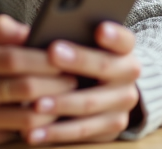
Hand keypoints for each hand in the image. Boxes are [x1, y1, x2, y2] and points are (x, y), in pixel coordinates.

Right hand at [0, 15, 76, 147]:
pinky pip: (16, 136)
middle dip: (57, 83)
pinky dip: (36, 126)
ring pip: (26, 119)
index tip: (65, 56)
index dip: (44, 58)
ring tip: (66, 98)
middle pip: (25, 89)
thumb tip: (31, 30)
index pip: (13, 59)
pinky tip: (47, 116)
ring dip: (53, 109)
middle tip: (75, 78)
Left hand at [26, 21, 141, 143]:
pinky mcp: (111, 127)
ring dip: (61, 104)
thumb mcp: (78, 40)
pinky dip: (55, 132)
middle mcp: (128, 74)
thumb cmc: (77, 55)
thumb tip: (35, 31)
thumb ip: (66, 33)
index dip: (113, 34)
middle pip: (106, 67)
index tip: (99, 29)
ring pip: (90, 103)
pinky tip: (33, 131)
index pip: (124, 38)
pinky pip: (83, 131)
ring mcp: (122, 102)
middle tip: (52, 54)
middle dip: (78, 61)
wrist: (101, 87)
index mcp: (123, 48)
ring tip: (35, 104)